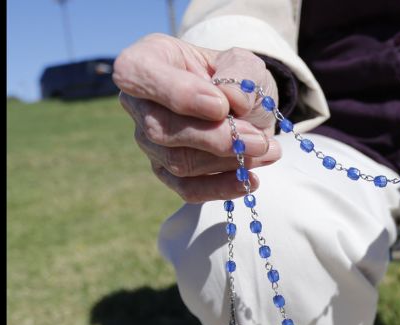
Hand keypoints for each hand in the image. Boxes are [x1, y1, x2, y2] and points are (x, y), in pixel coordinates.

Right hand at [113, 33, 282, 201]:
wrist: (246, 108)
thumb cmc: (235, 78)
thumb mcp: (244, 64)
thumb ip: (239, 74)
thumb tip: (231, 101)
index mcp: (147, 61)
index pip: (135, 74)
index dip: (177, 93)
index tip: (221, 106)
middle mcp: (139, 103)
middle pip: (161, 128)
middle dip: (216, 138)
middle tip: (258, 139)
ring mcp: (149, 141)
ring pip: (178, 161)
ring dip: (227, 160)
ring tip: (265, 149)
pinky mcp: (166, 172)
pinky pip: (187, 188)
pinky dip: (221, 187)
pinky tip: (249, 180)